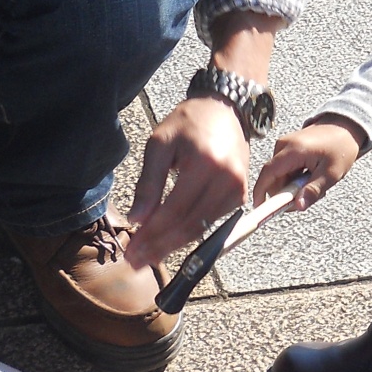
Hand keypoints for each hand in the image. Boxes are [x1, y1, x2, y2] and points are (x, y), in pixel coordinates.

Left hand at [126, 96, 249, 266]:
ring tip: (147, 256)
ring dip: (173, 245)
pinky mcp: (240, 196)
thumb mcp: (160, 145)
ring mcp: (237, 190)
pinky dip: (189, 234)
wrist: (225, 110)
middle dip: (160, 247)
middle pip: (189, 226)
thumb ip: (148, 183)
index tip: (131, 250)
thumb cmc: (188, 123)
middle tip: (135, 262)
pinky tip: (169, 241)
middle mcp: (226, 180)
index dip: (151, 235)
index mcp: (205, 164)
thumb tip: (136, 219)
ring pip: (201, 229)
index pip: (174, 211)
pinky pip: (212, 223)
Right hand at [255, 117, 363, 212]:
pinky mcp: (287, 147)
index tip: (261, 208)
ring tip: (315, 183)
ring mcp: (284, 145)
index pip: (268, 173)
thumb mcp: (331, 173)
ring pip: (280, 176)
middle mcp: (283, 145)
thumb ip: (313, 190)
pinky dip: (295, 178)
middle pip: (274, 178)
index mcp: (293, 150)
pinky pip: (284, 169)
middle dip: (286, 193)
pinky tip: (311, 176)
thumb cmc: (341, 147)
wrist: (345, 127)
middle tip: (307, 198)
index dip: (261, 192)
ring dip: (293, 186)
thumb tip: (298, 206)